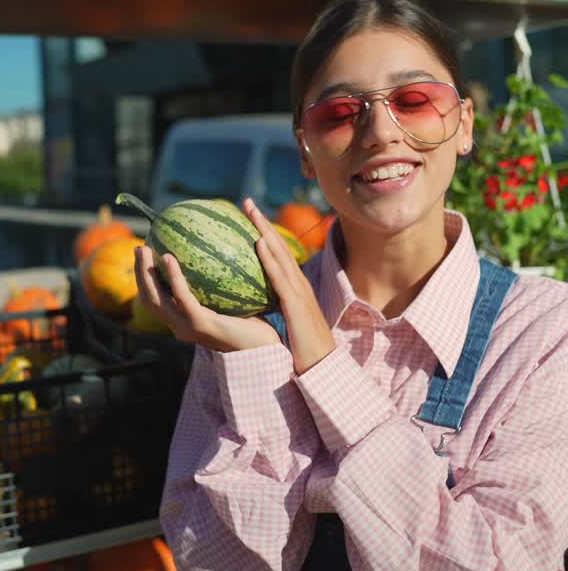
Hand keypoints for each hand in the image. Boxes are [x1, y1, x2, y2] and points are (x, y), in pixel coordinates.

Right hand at [134, 245, 280, 352]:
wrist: (266, 348)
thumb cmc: (254, 323)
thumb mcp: (233, 297)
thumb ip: (222, 279)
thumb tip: (220, 246)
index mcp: (185, 320)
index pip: (157, 300)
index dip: (146, 279)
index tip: (146, 254)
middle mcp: (181, 326)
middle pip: (149, 299)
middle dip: (140, 273)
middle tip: (139, 247)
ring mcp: (188, 327)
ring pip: (156, 299)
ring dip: (147, 274)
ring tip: (144, 250)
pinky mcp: (200, 324)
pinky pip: (181, 298)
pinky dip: (173, 278)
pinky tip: (170, 258)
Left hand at [243, 198, 336, 373]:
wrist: (323, 366)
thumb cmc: (305, 351)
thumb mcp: (289, 324)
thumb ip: (276, 310)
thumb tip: (256, 305)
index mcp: (295, 289)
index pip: (277, 256)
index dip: (264, 235)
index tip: (248, 219)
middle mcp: (298, 285)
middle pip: (279, 247)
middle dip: (263, 224)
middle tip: (246, 203)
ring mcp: (299, 292)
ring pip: (280, 255)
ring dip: (265, 231)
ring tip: (250, 212)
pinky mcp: (296, 303)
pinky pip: (280, 276)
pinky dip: (269, 258)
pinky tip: (259, 243)